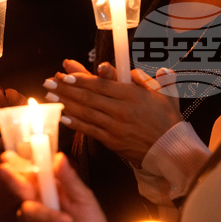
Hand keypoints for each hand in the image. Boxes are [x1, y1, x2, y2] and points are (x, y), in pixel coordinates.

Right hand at [0, 150, 110, 221]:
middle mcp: (37, 201)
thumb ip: (70, 179)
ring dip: (48, 215)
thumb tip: (59, 156)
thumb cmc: (90, 218)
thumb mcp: (83, 197)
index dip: (18, 164)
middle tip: (3, 169)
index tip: (7, 156)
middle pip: (19, 189)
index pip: (30, 173)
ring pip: (27, 211)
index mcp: (49, 187)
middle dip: (11, 179)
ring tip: (68, 221)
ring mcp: (33, 221)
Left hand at [43, 59, 182, 165]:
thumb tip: (134, 71)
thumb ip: (149, 79)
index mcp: (133, 95)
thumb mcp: (165, 94)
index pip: (101, 84)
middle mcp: (121, 110)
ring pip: (86, 112)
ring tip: (50, 96)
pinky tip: (63, 116)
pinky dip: (76, 122)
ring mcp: (115, 127)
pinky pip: (90, 129)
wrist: (171, 150)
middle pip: (89, 97)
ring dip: (66, 103)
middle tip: (49, 81)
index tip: (66, 73)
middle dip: (66, 88)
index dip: (81, 79)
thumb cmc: (168, 121)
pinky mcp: (112, 141)